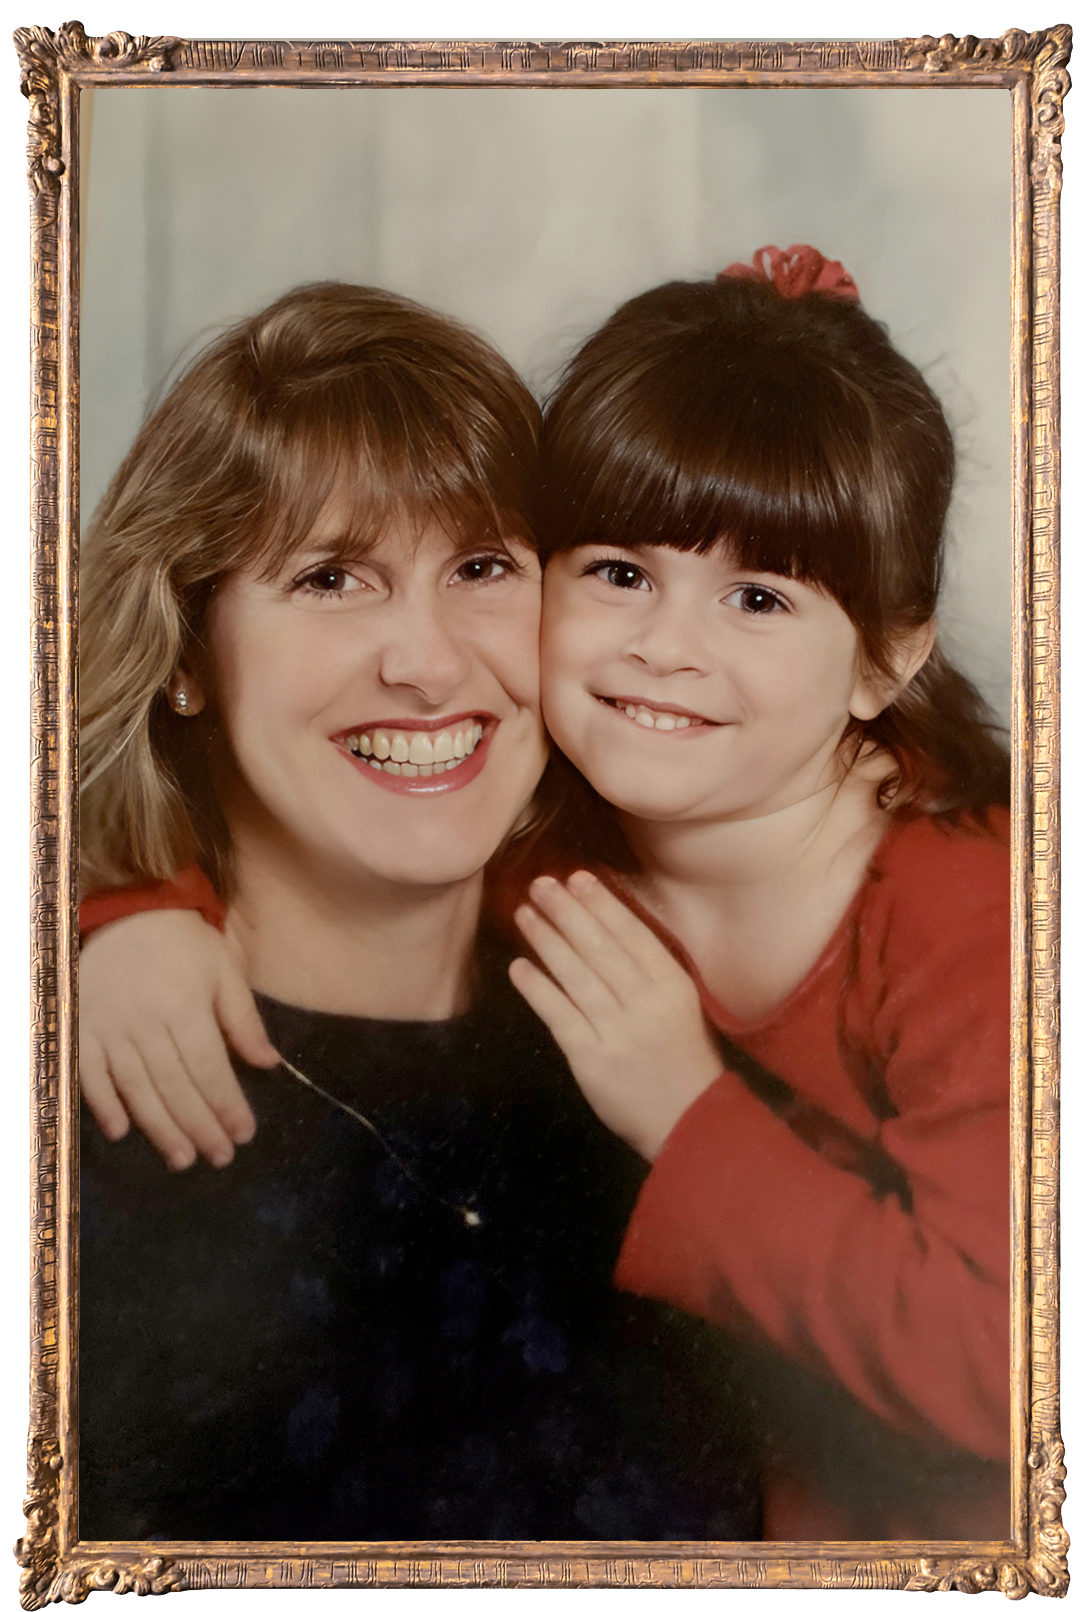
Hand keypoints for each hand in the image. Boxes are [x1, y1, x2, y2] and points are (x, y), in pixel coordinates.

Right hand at [79, 910, 279, 1169]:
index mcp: (185, 1007)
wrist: (126, 911)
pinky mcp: (80, 1029)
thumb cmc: (184, 942)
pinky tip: (122, 1132)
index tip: (244, 1134)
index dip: (227, 1105)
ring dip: (159, 1128)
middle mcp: (146, 1023)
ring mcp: (109, 1028)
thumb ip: (244, 1020)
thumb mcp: (224, 970)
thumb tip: (270, 1064)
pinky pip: (88, 1074)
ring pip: (136, 1088)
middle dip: (200, 1126)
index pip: (209, 1069)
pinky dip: (103, 1105)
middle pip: (175, 1086)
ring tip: (183, 1159)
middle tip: (219, 1157)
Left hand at [508, 871, 722, 1159]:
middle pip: (599, 948)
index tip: (578, 877)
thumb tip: (601, 926)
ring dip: (546, 940)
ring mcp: (617, 1030)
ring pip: (576, 975)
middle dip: (567, 912)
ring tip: (524, 913)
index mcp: (672, 985)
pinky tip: (518, 966)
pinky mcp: (591, 1058)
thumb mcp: (679, 1006)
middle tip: (541, 883)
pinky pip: (559, 1015)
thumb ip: (648, 971)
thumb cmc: (680, 1058)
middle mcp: (645, 1002)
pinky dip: (537, 988)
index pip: (632, 934)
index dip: (602, 903)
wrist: (688, 1121)